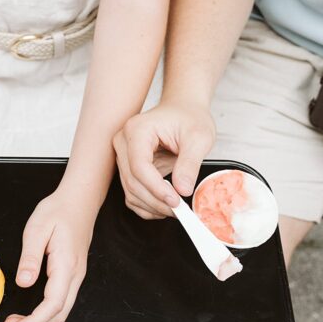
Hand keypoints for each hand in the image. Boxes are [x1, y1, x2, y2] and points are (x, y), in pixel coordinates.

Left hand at [3, 187, 95, 321]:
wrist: (79, 200)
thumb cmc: (58, 211)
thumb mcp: (37, 229)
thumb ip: (30, 258)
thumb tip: (24, 283)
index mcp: (66, 265)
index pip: (52, 304)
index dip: (34, 321)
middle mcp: (75, 275)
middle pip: (60, 314)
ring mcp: (77, 275)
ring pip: (63, 310)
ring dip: (42, 321)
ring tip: (19, 321)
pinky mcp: (73, 273)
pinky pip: (63, 301)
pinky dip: (48, 312)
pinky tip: (33, 310)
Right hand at [113, 99, 214, 218]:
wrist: (183, 110)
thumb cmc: (189, 118)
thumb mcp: (199, 137)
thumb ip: (190, 163)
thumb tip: (182, 190)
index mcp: (137, 130)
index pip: (139, 166)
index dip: (156, 187)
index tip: (176, 201)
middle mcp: (123, 142)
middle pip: (132, 181)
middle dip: (156, 201)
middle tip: (180, 211)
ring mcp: (123, 156)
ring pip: (130, 191)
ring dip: (152, 206)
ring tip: (176, 209)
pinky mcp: (128, 168)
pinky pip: (131, 193)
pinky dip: (147, 205)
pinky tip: (164, 206)